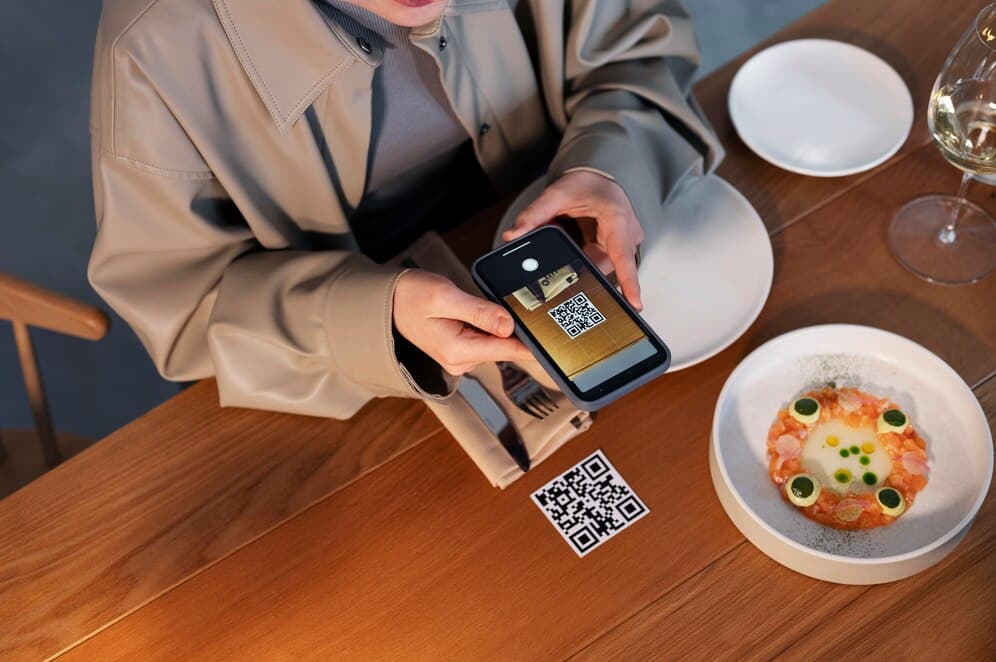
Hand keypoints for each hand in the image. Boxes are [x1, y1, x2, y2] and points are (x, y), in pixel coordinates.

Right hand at [393, 270, 532, 374]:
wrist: (387, 301)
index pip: (509, 350)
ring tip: (486, 302)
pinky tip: (482, 310)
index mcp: (458, 351)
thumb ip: (480, 311)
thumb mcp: (446, 296)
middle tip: (526, 303)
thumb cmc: (410, 296)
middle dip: (517, 326)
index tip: (554, 337)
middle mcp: (461, 361)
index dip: (534, 341)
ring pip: (498, 341)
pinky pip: (487, 338)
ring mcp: (461, 357)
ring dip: (501, 324)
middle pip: (506, 346)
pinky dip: (491, 325)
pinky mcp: (461, 349)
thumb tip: (509, 325)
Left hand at [502, 170, 643, 309]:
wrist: (597, 175)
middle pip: (607, 267)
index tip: (634, 305)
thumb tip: (514, 235)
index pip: (624, 257)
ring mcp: (625, 242)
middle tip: (562, 259)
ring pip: (601, 267)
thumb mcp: (557, 194)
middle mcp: (628, 233)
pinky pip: (600, 262)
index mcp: (618, 219)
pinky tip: (576, 247)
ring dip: (582, 262)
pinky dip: (585, 259)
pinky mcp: (617, 248)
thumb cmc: (585, 182)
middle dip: (582, 269)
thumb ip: (534, 215)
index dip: (629, 284)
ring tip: (570, 240)